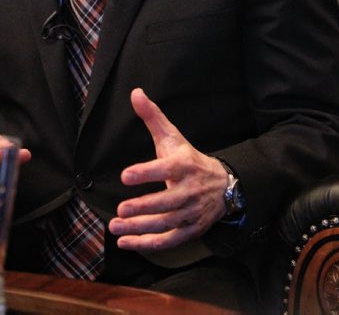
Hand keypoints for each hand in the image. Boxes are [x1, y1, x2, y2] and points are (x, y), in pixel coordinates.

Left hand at [108, 88, 227, 252]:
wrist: (223, 185)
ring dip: (140, 228)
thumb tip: (135, 92)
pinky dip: (148, 244)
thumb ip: (152, 117)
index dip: (146, 172)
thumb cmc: (189, 159)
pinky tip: (126, 242)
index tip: (125, 175)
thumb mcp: (173, 136)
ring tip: (115, 226)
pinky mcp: (191, 229)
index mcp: (184, 165)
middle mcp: (190, 191)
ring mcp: (191, 212)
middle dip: (143, 207)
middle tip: (120, 210)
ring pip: (166, 224)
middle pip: (166, 202)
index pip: (166, 169)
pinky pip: (169, 240)